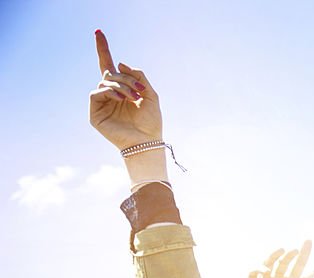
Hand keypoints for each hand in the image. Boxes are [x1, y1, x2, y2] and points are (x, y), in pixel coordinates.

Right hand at [89, 30, 161, 149]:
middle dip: (125, 78)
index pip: (109, 66)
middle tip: (138, 91)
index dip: (103, 49)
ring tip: (134, 97)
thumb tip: (119, 63)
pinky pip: (96, 92)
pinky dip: (109, 91)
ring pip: (105, 82)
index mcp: (121, 89)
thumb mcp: (150, 94)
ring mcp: (101, 103)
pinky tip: (121, 98)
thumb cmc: (151, 121)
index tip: (98, 32)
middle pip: (110, 74)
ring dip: (121, 86)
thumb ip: (138, 76)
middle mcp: (109, 94)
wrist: (147, 141)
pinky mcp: (94, 113)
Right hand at [241, 242, 313, 277]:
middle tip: (294, 250)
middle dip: (289, 255)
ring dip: (274, 257)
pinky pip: (253, 273)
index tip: (309, 241)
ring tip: (280, 253)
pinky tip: (264, 268)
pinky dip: (258, 268)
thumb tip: (313, 272)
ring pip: (269, 264)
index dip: (304, 254)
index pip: (298, 267)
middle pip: (284, 263)